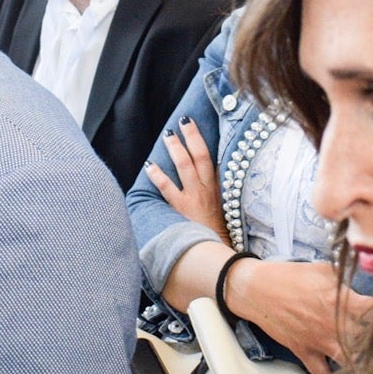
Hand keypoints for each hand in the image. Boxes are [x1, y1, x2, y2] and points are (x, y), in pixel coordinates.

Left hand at [148, 117, 222, 233]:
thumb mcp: (223, 210)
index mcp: (218, 188)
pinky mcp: (181, 209)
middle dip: (193, 136)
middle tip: (184, 120)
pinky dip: (158, 175)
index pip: (213, 159)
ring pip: (186, 166)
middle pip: (201, 156)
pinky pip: (168, 188)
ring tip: (168, 134)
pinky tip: (149, 165)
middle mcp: (207, 189)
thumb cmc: (217, 233)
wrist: (216, 253)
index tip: (197, 126)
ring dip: (176, 149)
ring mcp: (194, 198)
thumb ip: (216, 193)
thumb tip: (209, 176)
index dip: (205, 141)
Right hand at [227, 259, 372, 373]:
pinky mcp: (305, 353)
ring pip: (351, 363)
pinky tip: (342, 373)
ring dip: (363, 363)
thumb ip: (347, 278)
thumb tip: (366, 275)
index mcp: (341, 301)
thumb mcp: (323, 269)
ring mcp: (319, 342)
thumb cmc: (290, 276)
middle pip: (370, 342)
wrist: (257, 290)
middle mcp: (334, 326)